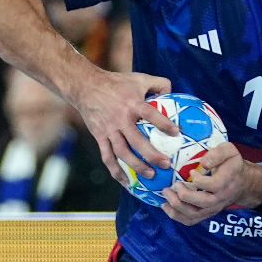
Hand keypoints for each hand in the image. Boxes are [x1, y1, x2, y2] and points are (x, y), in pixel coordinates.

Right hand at [72, 69, 177, 185]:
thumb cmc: (117, 83)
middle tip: (166, 164)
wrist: (85, 87)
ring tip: (151, 175)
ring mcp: (109, 129)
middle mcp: (120, 118)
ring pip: (122, 152)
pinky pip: (107, 157)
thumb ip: (159, 84)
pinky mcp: (99, 136)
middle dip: (151, 154)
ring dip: (136, 166)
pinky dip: (116, 170)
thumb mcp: (139, 79)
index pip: (150, 114)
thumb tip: (174, 94)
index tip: (177, 133)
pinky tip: (126, 182)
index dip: (163, 124)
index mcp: (133, 103)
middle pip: (136, 140)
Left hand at [161, 143, 261, 225]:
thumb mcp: (229, 151)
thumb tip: (203, 163)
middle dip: (185, 195)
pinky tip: (166, 206)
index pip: (214, 185)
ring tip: (166, 194)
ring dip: (178, 206)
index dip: (199, 180)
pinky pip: (192, 220)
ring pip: (195, 214)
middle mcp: (221, 197)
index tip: (191, 171)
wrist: (242, 182)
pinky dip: (177, 216)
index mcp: (227, 180)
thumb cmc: (232, 164)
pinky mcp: (207, 213)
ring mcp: (214, 207)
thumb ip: (217, 153)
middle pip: (204, 202)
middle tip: (174, 185)